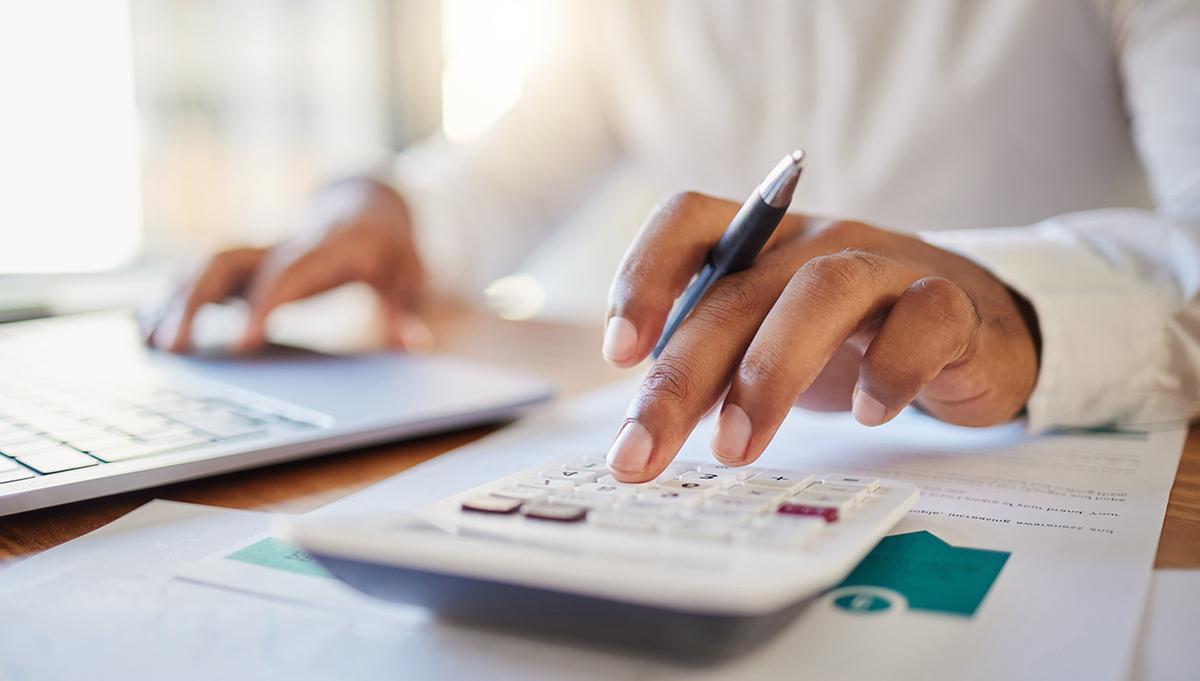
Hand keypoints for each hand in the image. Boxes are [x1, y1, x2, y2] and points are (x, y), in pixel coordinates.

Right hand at [143, 178, 428, 352]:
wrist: (369, 206)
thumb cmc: (389, 248)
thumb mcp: (408, 274)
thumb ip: (403, 309)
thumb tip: (414, 344)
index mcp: (322, 248)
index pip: (284, 275)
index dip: (261, 306)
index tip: (240, 346)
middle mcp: (281, 244)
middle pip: (227, 261)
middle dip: (196, 301)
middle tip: (173, 348)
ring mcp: (259, 250)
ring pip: (206, 265)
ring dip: (174, 300)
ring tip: (148, 343)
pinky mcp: (248, 261)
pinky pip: (203, 273)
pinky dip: (172, 297)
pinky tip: (145, 328)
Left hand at [602, 192, 1039, 481]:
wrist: (973, 329)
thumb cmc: (851, 339)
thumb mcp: (769, 340)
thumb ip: (712, 364)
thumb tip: (640, 427)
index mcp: (760, 241)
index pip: (688, 220)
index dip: (644, 275)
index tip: (619, 354)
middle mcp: (816, 240)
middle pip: (737, 291)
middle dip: (680, 378)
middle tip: (641, 453)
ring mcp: (886, 264)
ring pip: (821, 292)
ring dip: (768, 373)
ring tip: (735, 449)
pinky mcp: (950, 304)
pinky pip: (922, 320)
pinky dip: (889, 369)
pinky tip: (868, 415)